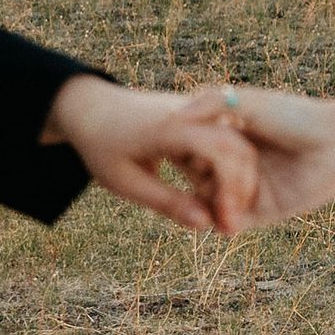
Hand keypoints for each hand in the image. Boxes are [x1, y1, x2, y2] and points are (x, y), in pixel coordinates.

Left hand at [42, 75, 260, 233]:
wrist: (91, 109)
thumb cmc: (102, 146)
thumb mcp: (126, 181)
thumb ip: (167, 202)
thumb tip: (205, 225)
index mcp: (170, 126)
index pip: (221, 150)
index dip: (232, 188)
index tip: (227, 223)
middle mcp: (191, 112)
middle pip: (239, 146)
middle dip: (243, 187)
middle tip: (231, 225)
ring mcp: (198, 111)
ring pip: (237, 143)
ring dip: (237, 179)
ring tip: (223, 215)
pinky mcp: (199, 117)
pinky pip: (224, 141)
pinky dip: (226, 169)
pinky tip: (215, 196)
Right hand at [173, 86, 334, 226]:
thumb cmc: (297, 117)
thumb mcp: (250, 103)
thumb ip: (211, 102)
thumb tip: (173, 116)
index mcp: (229, 139)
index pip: (189, 150)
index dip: (177, 150)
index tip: (165, 146)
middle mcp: (235, 167)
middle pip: (196, 179)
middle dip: (188, 178)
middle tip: (177, 174)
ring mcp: (248, 192)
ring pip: (210, 204)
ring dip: (201, 204)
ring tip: (195, 198)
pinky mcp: (263, 213)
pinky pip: (232, 223)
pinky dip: (220, 221)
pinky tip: (215, 216)